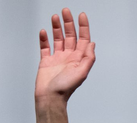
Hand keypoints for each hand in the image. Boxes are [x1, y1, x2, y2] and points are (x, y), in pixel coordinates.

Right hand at [34, 8, 94, 122]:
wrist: (50, 98)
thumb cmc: (66, 88)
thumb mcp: (81, 72)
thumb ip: (88, 58)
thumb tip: (92, 44)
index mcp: (79, 59)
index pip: (83, 40)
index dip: (83, 27)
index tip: (81, 15)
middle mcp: (69, 57)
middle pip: (70, 36)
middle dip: (69, 23)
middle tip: (66, 11)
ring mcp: (57, 59)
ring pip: (58, 39)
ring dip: (57, 28)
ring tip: (55, 17)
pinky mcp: (46, 61)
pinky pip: (45, 47)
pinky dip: (44, 39)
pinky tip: (44, 31)